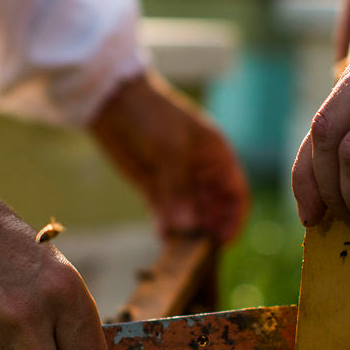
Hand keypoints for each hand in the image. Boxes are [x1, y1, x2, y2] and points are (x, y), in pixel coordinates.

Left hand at [89, 69, 249, 242]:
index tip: (225, 239)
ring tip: (179, 246)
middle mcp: (201, 172)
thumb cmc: (151, 115)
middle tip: (199, 248)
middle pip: (214, 210)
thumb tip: (186, 227)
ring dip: (187, 231)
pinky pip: (165, 213)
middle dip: (209, 229)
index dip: (234, 218)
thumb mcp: (169, 149)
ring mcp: (177, 181)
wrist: (113, 101)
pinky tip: (162, 234)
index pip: (236, 193)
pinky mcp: (153, 187)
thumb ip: (178, 188)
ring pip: (190, 215)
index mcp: (216, 156)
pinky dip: (166, 225)